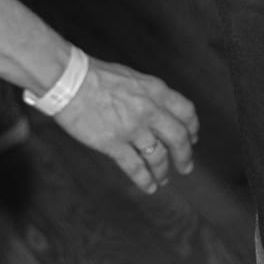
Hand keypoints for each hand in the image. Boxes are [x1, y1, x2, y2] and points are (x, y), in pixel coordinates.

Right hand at [47, 56, 199, 192]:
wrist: (69, 81)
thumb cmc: (96, 76)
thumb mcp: (132, 78)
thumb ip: (149, 94)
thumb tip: (158, 109)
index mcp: (157, 91)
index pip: (186, 112)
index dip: (192, 128)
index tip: (193, 138)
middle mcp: (150, 110)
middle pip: (178, 138)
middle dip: (184, 156)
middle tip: (186, 167)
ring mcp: (132, 128)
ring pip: (158, 156)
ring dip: (163, 170)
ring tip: (164, 179)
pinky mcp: (113, 144)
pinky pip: (134, 167)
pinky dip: (144, 179)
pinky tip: (149, 187)